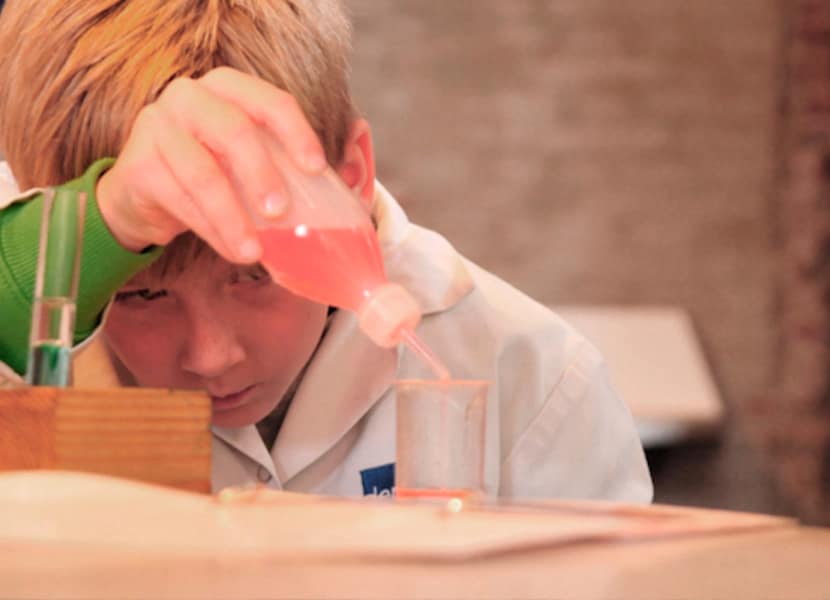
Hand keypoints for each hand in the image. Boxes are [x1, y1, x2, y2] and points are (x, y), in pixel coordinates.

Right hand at [96, 67, 326, 262]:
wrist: (146, 195)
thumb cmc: (214, 173)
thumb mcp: (253, 163)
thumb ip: (296, 165)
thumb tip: (352, 176)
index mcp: (228, 88)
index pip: (270, 101)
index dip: (297, 133)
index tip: (317, 169)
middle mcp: (189, 97)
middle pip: (234, 131)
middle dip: (263, 175)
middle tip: (281, 213)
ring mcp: (157, 126)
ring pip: (203, 173)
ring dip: (233, 217)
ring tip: (254, 252)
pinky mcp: (136, 165)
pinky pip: (179, 200)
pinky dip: (210, 230)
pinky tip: (231, 249)